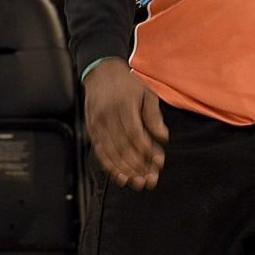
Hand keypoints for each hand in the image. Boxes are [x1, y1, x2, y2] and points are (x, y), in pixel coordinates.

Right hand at [83, 58, 168, 190]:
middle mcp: (108, 117)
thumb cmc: (127, 82)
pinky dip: (109, 167)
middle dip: (137, 166)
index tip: (158, 162)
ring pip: (111, 153)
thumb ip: (154, 116)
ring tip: (137, 182)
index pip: (135, 134)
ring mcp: (97, 124)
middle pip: (123, 147)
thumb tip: (163, 137)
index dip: (147, 151)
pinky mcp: (92, 130)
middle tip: (150, 180)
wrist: (101, 71)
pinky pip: (100, 152)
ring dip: (125, 171)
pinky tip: (119, 176)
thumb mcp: (146, 93)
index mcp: (123, 106)